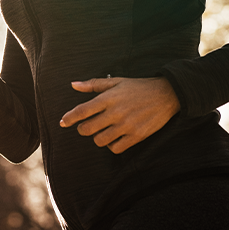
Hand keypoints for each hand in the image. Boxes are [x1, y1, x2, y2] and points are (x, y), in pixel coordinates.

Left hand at [59, 77, 180, 153]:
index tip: (62, 122)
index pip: (82, 111)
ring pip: (100, 140)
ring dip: (97, 137)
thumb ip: (93, 85)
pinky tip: (113, 138)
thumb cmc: (138, 87)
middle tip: (85, 126)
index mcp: (108, 98)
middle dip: (82, 129)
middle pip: (88, 129)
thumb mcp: (116, 81)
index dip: (69, 118)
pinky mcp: (136, 136)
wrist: (166, 95)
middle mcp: (115, 113)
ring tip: (101, 131)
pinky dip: (111, 145)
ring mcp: (126, 125)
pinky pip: (116, 148)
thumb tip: (73, 85)